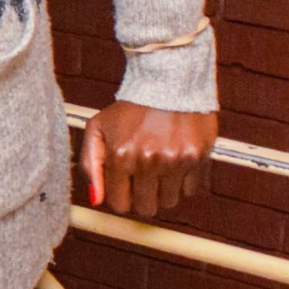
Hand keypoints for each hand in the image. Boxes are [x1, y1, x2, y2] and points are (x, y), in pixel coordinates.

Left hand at [81, 101, 215, 219]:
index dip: (123, 197)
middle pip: (146, 208)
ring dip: (165, 190)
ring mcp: (175, 160)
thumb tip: (96, 198)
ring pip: (170, 201)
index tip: (127, 187)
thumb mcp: (98, 128)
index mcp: (121, 156)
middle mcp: (148, 161)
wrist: (168, 81)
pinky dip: (186, 182)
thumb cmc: (131, 107)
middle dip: (143, 197)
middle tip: (145, 178)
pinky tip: (178, 161)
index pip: (120, 204)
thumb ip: (91, 164)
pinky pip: (192, 190)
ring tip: (162, 166)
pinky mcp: (197, 157)